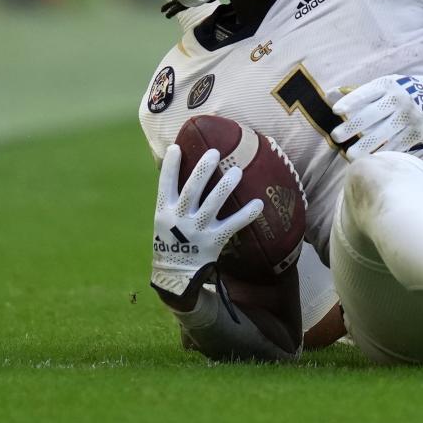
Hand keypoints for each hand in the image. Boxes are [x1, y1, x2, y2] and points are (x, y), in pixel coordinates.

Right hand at [151, 144, 263, 297]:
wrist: (175, 274)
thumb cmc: (172, 239)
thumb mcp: (164, 220)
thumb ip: (173, 198)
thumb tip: (181, 167)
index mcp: (164, 212)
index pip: (165, 185)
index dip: (170, 167)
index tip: (177, 147)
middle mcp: (179, 219)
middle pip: (192, 191)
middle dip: (203, 171)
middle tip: (215, 153)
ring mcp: (196, 231)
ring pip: (212, 205)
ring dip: (225, 187)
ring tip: (237, 171)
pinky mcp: (213, 241)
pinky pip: (232, 225)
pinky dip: (246, 215)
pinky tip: (259, 203)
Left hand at [331, 73, 422, 158]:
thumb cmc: (406, 90)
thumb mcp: (387, 84)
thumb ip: (361, 92)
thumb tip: (331, 95)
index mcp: (389, 85)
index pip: (367, 93)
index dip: (351, 102)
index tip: (336, 111)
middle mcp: (400, 99)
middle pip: (372, 115)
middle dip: (352, 127)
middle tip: (336, 137)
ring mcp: (410, 116)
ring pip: (384, 134)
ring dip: (365, 146)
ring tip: (350, 156)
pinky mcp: (419, 132)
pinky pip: (399, 145)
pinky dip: (384, 153)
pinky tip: (372, 160)